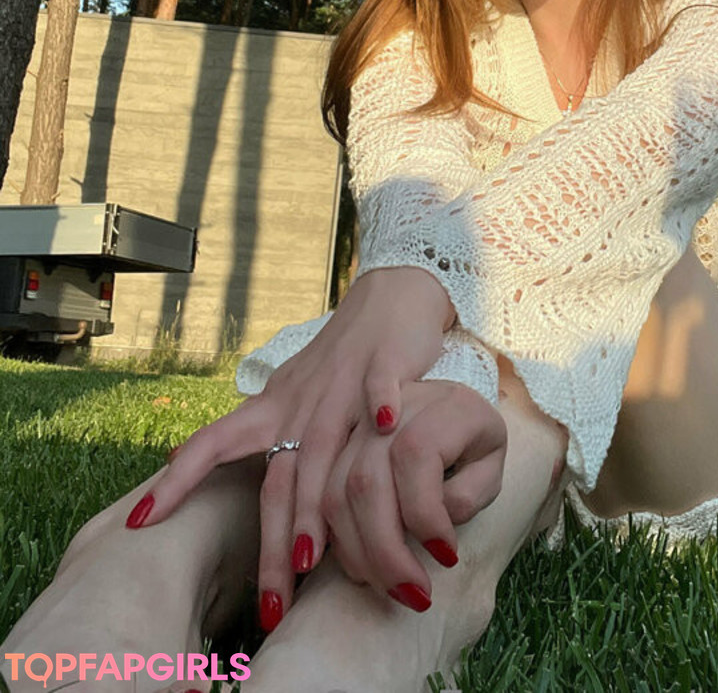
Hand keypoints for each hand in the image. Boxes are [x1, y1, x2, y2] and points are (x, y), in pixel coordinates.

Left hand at [126, 267, 454, 628]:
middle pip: (279, 481)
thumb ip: (250, 431)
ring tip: (311, 562)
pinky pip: (381, 389)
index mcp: (273, 407)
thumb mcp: (289, 392)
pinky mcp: (386, 365)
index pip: (212, 444)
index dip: (175, 480)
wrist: (388, 298)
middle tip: (269, 609)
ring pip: (325, 451)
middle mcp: (302, 403)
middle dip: (272, 547)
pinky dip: (383, 406)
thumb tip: (184, 456)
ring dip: (316, 506)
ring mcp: (343, 385)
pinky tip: (386, 428)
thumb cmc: (338, 358)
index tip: (139, 522)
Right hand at [318, 377, 507, 609]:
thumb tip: (429, 533)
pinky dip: (331, 541)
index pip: (415, 454)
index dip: (426, 513)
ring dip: (356, 553)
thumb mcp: (491, 464)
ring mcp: (359, 424)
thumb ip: (469, 493)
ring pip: (334, 492)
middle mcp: (393, 407)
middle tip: (414, 595)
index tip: (447, 555)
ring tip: (388, 588)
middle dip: (385, 550)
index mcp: (443, 405)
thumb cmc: (475, 446)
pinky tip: (359, 569)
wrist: (453, 411)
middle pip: (365, 479)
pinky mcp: (338, 448)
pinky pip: (317, 496)